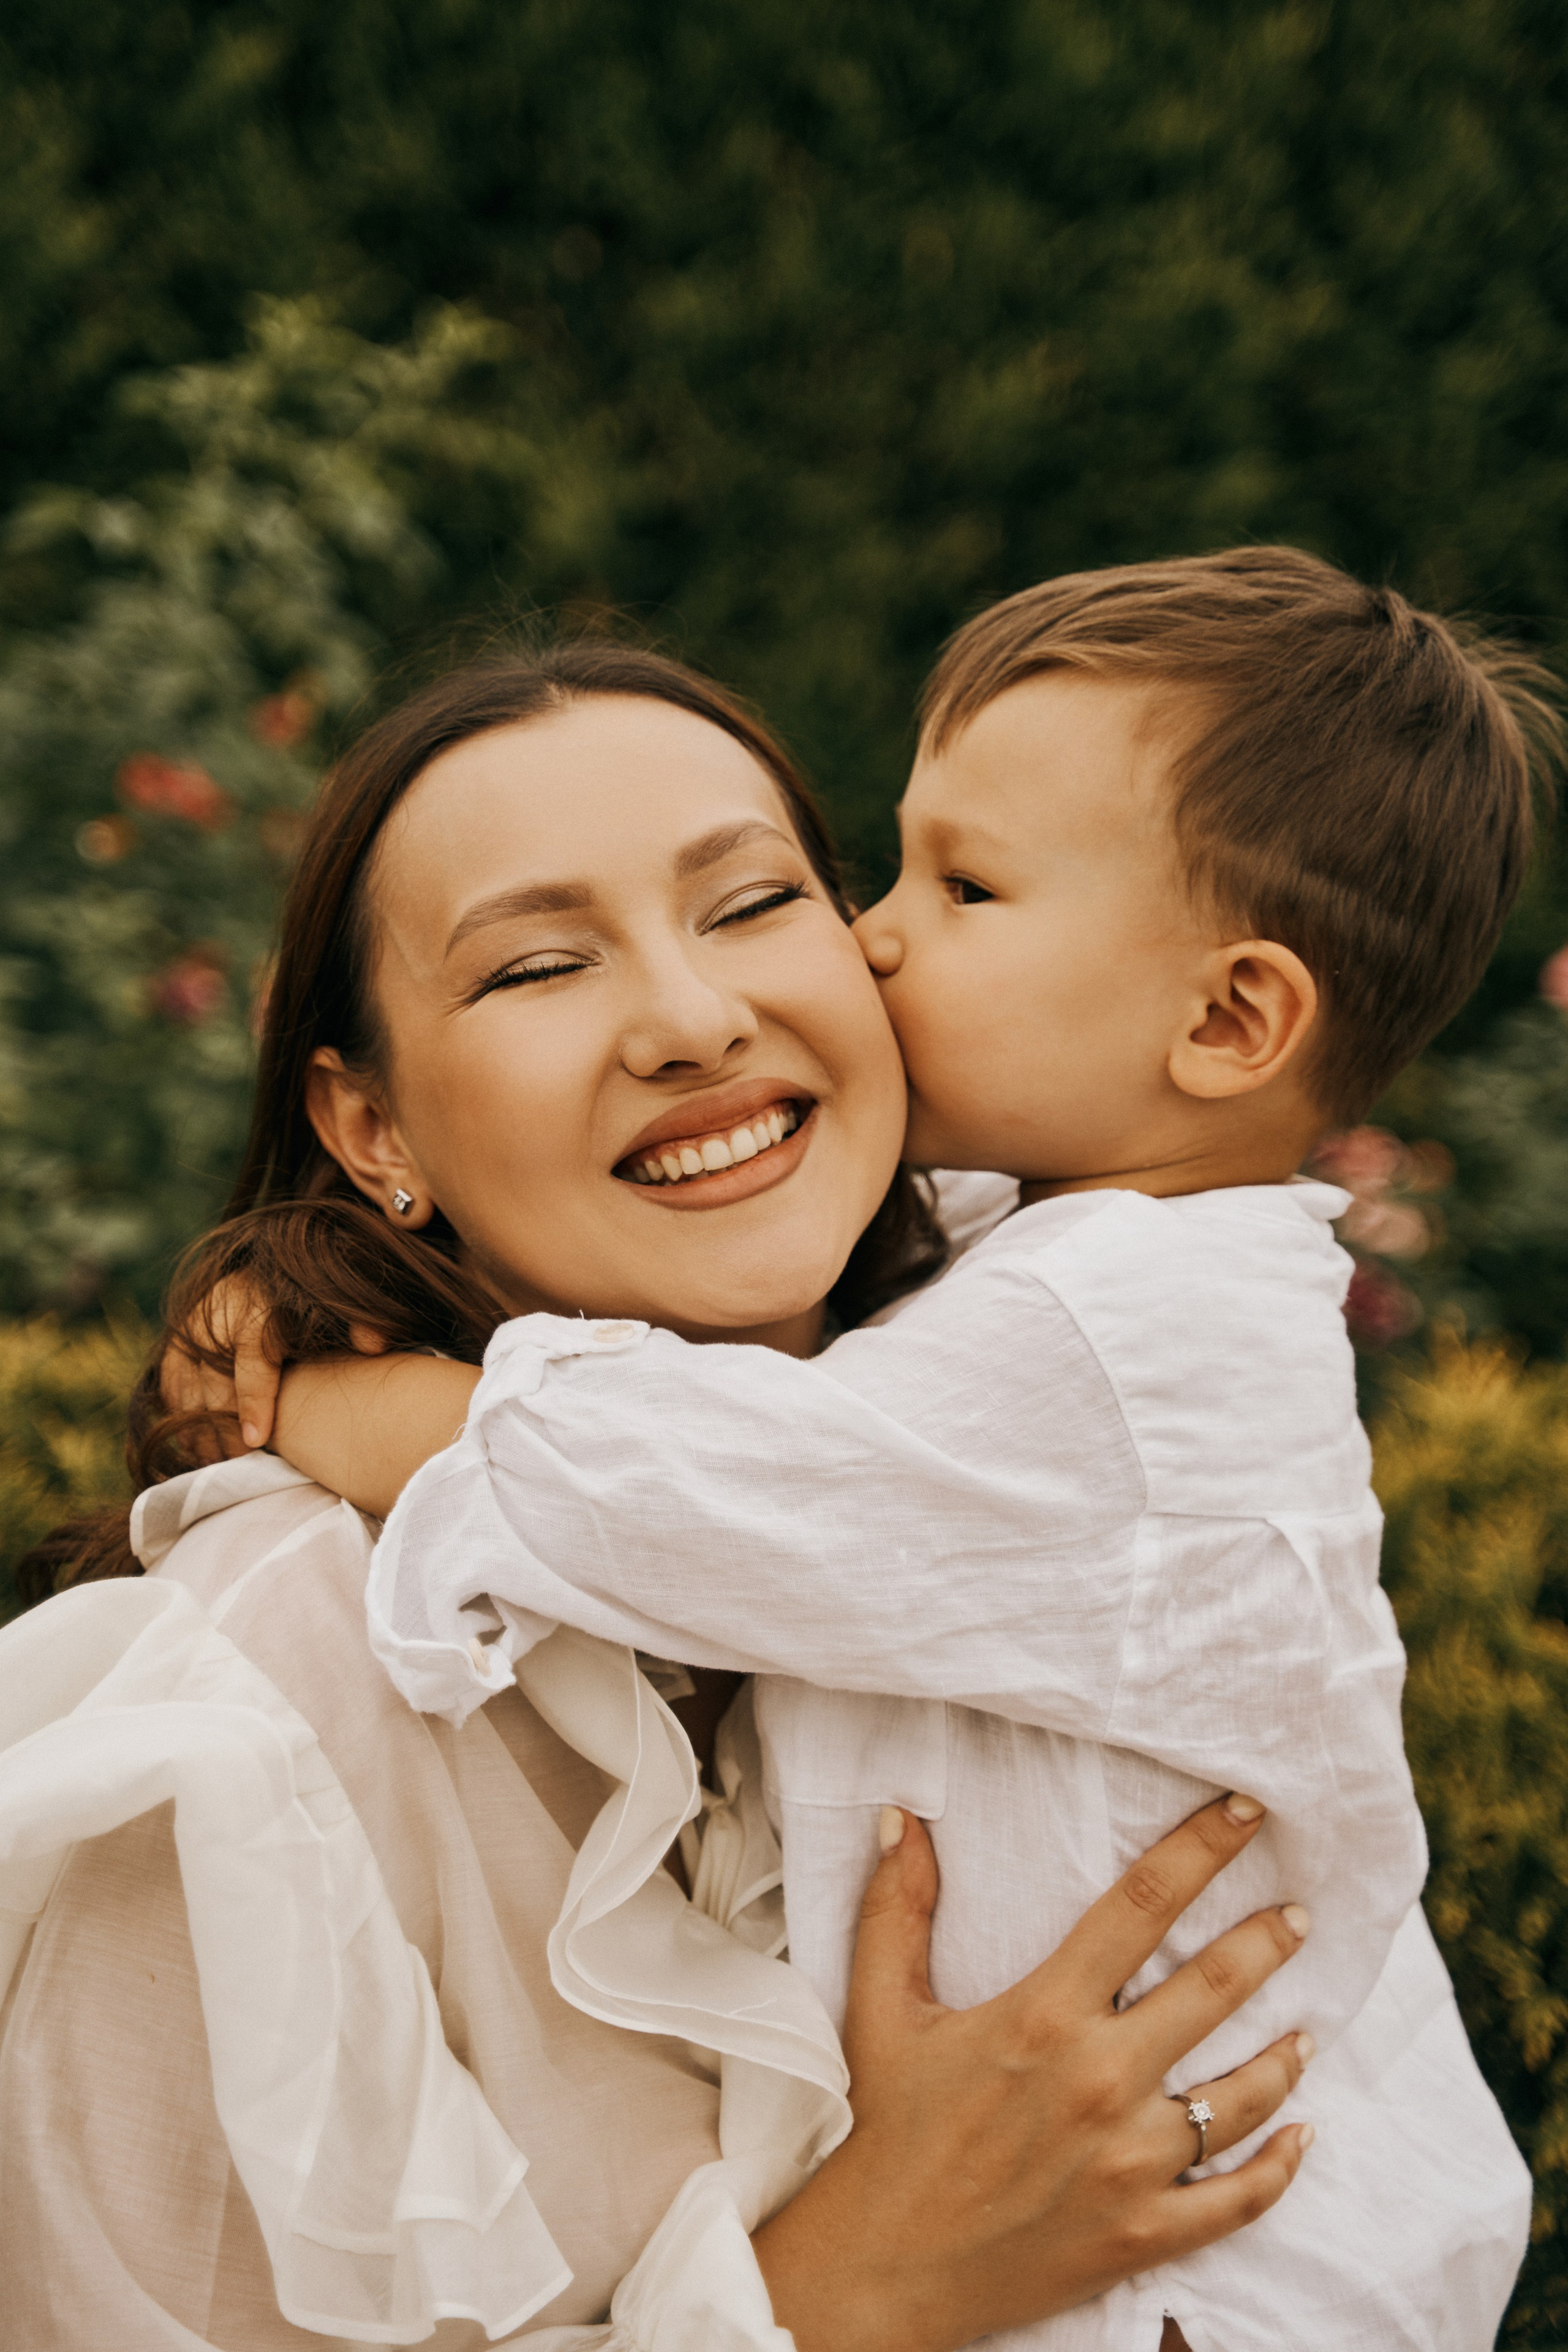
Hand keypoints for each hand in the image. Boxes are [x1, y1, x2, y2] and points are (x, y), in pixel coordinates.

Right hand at [159, 1274, 384, 1453]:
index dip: (253, 1402)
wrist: (266, 1273)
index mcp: (256, 1308)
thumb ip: (355, 1323)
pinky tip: (200, 1448)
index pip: (252, 1361)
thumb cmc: (305, 1302)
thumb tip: (375, 1344)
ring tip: (221, 1464)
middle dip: (224, 1428)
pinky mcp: (175, 1346)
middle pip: (213, 1384)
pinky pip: (172, 1388)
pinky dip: (183, 1419)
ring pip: (187, 1390)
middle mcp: (216, 1318)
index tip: (256, 1440)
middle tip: (241, 1463)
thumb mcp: (330, 1307)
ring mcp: (190, 1332)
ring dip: (201, 1431)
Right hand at [753, 1796, 1311, 2351]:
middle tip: (1301, 1915)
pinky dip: (1280, 2165)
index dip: (1202, 1849)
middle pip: (1214, 1988)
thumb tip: (901, 1817)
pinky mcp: (1143, 2232)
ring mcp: (1130, 2162)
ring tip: (1307, 2027)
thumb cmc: (886, 2129)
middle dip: (1269, 1941)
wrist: (885, 2266)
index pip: (1142, 1906)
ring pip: (1242, 2094)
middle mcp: (1100, 2080)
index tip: (1249, 1811)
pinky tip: (1301, 2134)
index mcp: (1045, 2014)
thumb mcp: (882, 2009)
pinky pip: (1240, 2198)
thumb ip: (897, 1909)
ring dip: (1285, 2054)